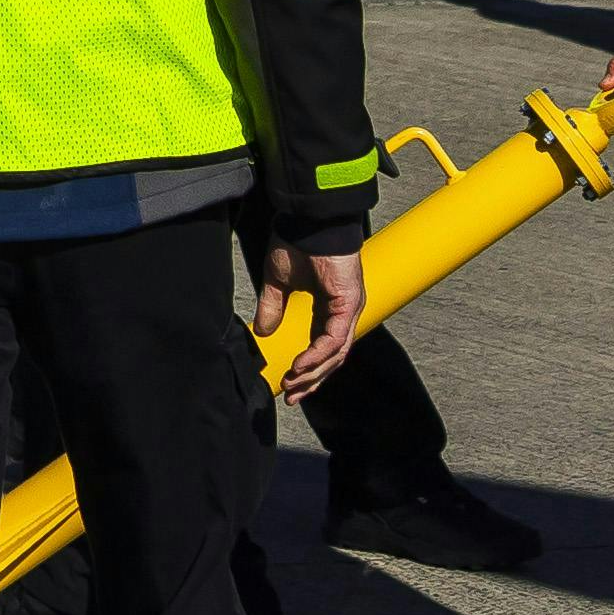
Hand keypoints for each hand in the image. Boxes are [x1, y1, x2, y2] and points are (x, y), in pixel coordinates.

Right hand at [257, 253, 364, 398]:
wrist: (309, 219)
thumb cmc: (297, 241)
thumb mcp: (278, 281)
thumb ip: (273, 307)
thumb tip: (263, 331)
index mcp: (330, 306)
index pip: (324, 346)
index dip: (308, 368)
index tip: (289, 383)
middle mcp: (344, 311)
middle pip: (333, 357)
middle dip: (311, 379)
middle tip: (292, 395)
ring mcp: (350, 308)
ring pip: (337, 353)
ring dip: (314, 372)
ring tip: (293, 384)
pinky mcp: (349, 304)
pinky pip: (336, 339)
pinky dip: (318, 355)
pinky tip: (301, 365)